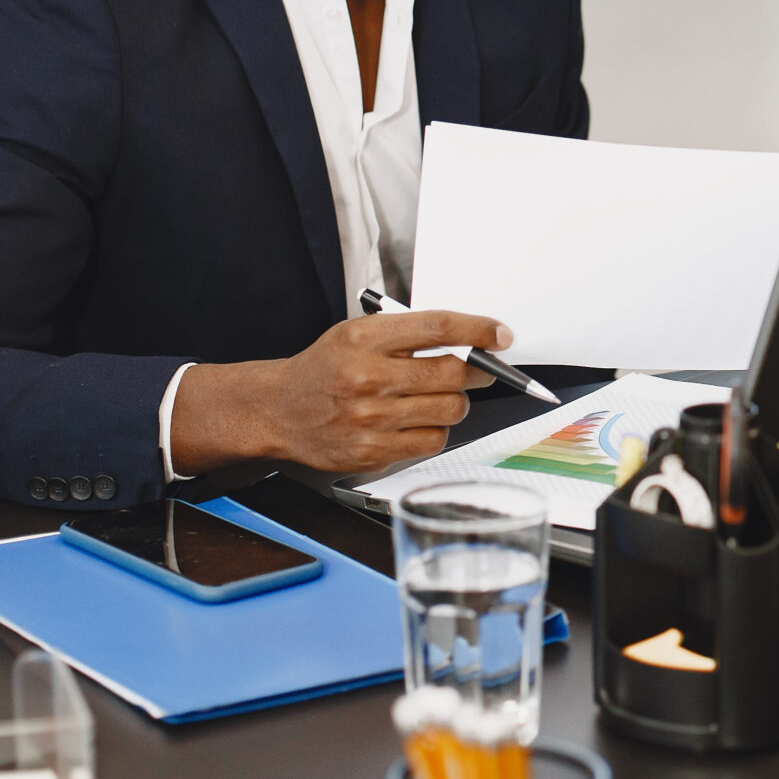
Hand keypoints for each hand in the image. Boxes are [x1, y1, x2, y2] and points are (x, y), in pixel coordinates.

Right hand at [168, 310, 508, 476]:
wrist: (278, 410)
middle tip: (478, 370)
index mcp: (364, 338)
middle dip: (477, 372)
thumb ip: (408, 333)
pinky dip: (436, 431)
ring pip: (449, 410)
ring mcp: (369, 418)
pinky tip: (417, 421)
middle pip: (452, 373)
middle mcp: (367, 377)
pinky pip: (432, 442)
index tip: (500, 334)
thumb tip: (470, 338)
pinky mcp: (371, 451)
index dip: (478, 330)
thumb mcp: (357, 333)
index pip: (437, 328)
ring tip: (437, 397)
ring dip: (455, 403)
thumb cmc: (324, 369)